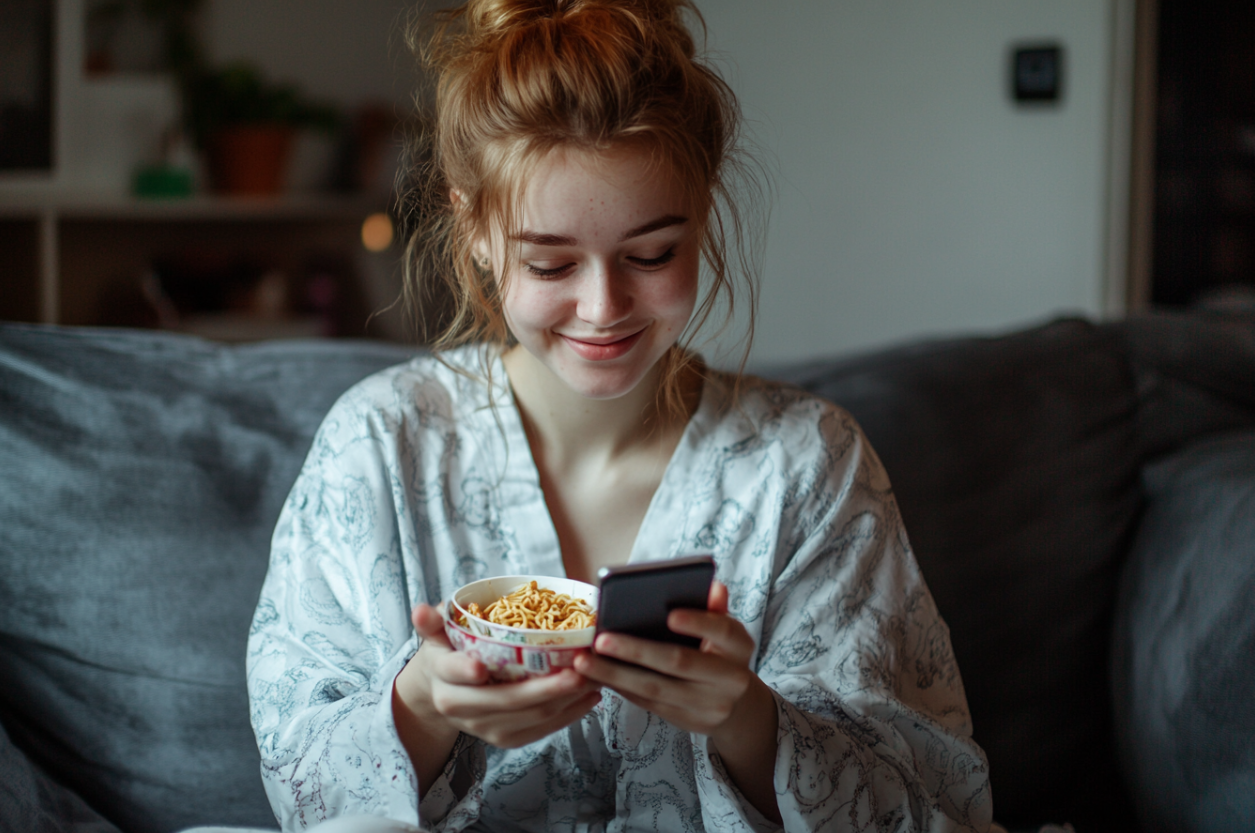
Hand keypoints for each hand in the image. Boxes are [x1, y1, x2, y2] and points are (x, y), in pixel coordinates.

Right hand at [392, 603, 601, 788]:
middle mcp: (462, 709)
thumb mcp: (436, 634)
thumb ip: (432, 622)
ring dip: (565, 702)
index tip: (482, 665)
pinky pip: (539, 731)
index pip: (455, 674)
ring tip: (593, 679)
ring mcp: (483, 728)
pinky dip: (567, 716)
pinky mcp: (503, 738)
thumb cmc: (447, 652)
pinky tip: (588, 698)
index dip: (466, 670)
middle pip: (506, 701)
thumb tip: (420, 610)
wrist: (440, 693)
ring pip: (530, 719)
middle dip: (545, 689)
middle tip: (578, 670)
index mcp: (444, 678)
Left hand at [573, 581, 780, 820]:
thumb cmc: (721, 654)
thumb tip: (712, 585)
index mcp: (740, 648)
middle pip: (679, 663)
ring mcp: (708, 706)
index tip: (671, 615)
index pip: (723, 631)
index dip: (699, 623)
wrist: (736, 706)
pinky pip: (648, 702)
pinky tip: (597, 675)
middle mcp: (730, 680)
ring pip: (656, 689)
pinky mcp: (686, 721)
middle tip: (601, 639)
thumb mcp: (725, 632)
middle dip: (637, 651)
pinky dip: (620, 687)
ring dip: (616, 674)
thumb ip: (714, 610)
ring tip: (585, 661)